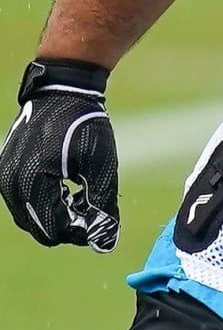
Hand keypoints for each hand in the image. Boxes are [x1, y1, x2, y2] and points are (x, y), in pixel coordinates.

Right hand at [0, 59, 119, 252]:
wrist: (62, 90)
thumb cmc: (84, 124)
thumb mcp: (101, 165)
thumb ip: (102, 204)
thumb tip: (106, 239)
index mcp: (33, 184)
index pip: (54, 230)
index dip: (81, 233)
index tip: (103, 223)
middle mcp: (11, 185)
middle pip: (38, 228)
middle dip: (68, 226)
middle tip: (94, 212)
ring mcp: (5, 177)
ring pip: (30, 217)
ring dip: (57, 216)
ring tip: (82, 198)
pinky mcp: (7, 171)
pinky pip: (24, 201)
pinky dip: (46, 203)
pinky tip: (69, 189)